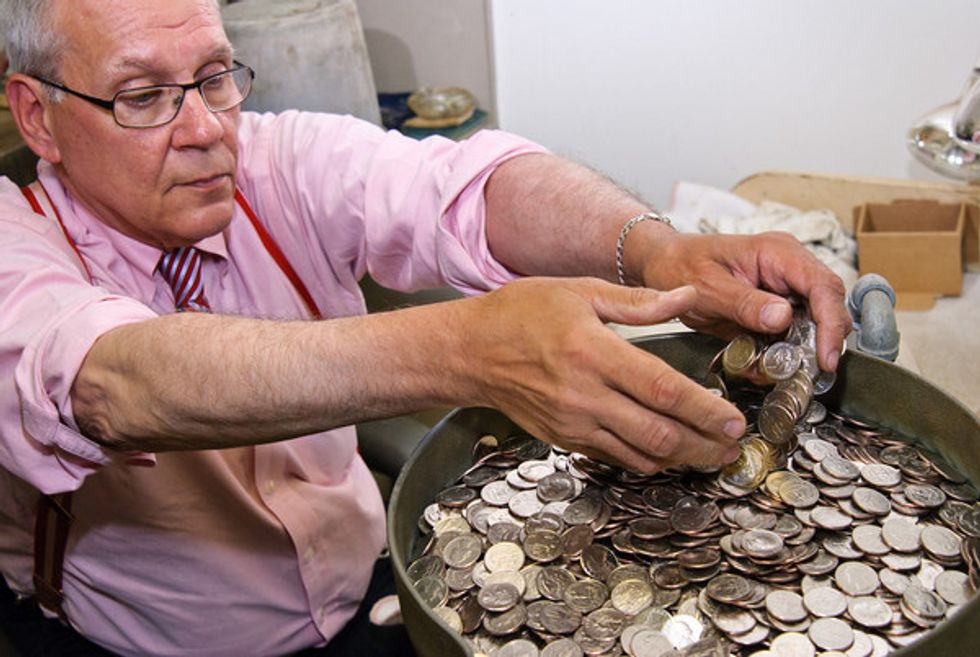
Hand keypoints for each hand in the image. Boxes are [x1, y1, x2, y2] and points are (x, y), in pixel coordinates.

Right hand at [464, 277, 744, 472]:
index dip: (704, 409)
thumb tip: (687, 296)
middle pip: (658, 432)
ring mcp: (572, 423)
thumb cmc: (520, 313)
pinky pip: (615, 458)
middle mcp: (584, 394)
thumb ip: (637, 301)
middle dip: (704, 445)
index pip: (662, 388)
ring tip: (711, 456)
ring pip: (640, 454)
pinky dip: (647, 461)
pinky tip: (668, 455)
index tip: (734, 419)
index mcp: (592, 351)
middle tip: (733, 448)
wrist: (470, 352)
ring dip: (681, 459)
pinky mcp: (564, 439)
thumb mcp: (579, 290)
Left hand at [638, 231, 850, 370]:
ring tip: (782, 371)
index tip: (826, 356)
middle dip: (823, 341)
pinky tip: (765, 366)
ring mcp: (782, 290)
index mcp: (777, 253)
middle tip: (810, 372)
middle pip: (826, 305)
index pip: (823, 285)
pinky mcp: (772, 310)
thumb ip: (744, 303)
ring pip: (812, 324)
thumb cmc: (680, 265)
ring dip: (802, 350)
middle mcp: (788, 269)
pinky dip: (782, 353)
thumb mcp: (707, 286)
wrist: (661, 266)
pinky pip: (789, 334)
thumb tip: (782, 318)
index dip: (832, 322)